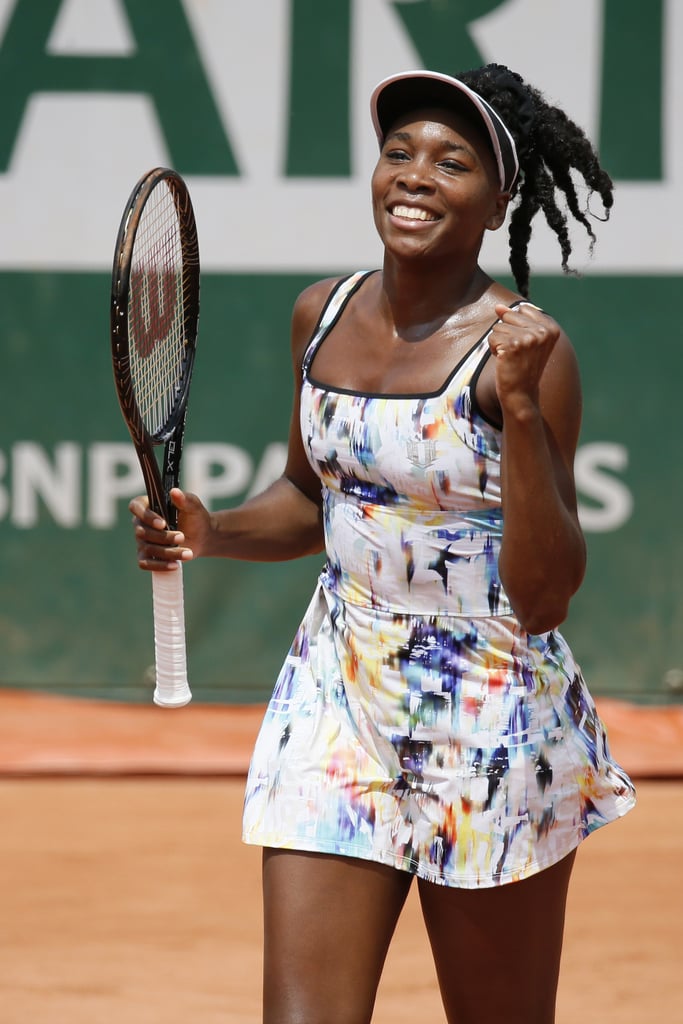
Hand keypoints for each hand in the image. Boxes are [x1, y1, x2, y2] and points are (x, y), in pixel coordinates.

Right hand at [129, 488, 211, 570]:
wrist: (202, 536)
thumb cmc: (195, 517)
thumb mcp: (193, 506)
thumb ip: (185, 499)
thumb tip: (174, 492)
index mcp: (148, 505)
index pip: (136, 507)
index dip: (146, 516)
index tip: (163, 523)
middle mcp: (141, 523)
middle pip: (143, 532)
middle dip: (164, 537)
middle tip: (182, 537)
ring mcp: (142, 541)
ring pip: (148, 549)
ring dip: (168, 552)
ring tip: (188, 553)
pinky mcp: (147, 556)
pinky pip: (145, 564)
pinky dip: (160, 565)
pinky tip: (175, 565)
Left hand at [490, 303, 561, 417]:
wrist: (521, 393)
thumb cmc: (522, 367)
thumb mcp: (526, 339)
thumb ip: (515, 319)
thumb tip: (498, 306)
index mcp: (551, 328)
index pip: (523, 309)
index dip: (516, 326)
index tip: (524, 345)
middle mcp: (543, 331)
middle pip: (509, 316)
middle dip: (506, 333)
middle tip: (516, 353)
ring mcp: (529, 337)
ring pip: (498, 326)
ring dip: (499, 342)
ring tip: (510, 357)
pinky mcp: (513, 345)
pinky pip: (492, 337)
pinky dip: (493, 349)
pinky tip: (504, 361)